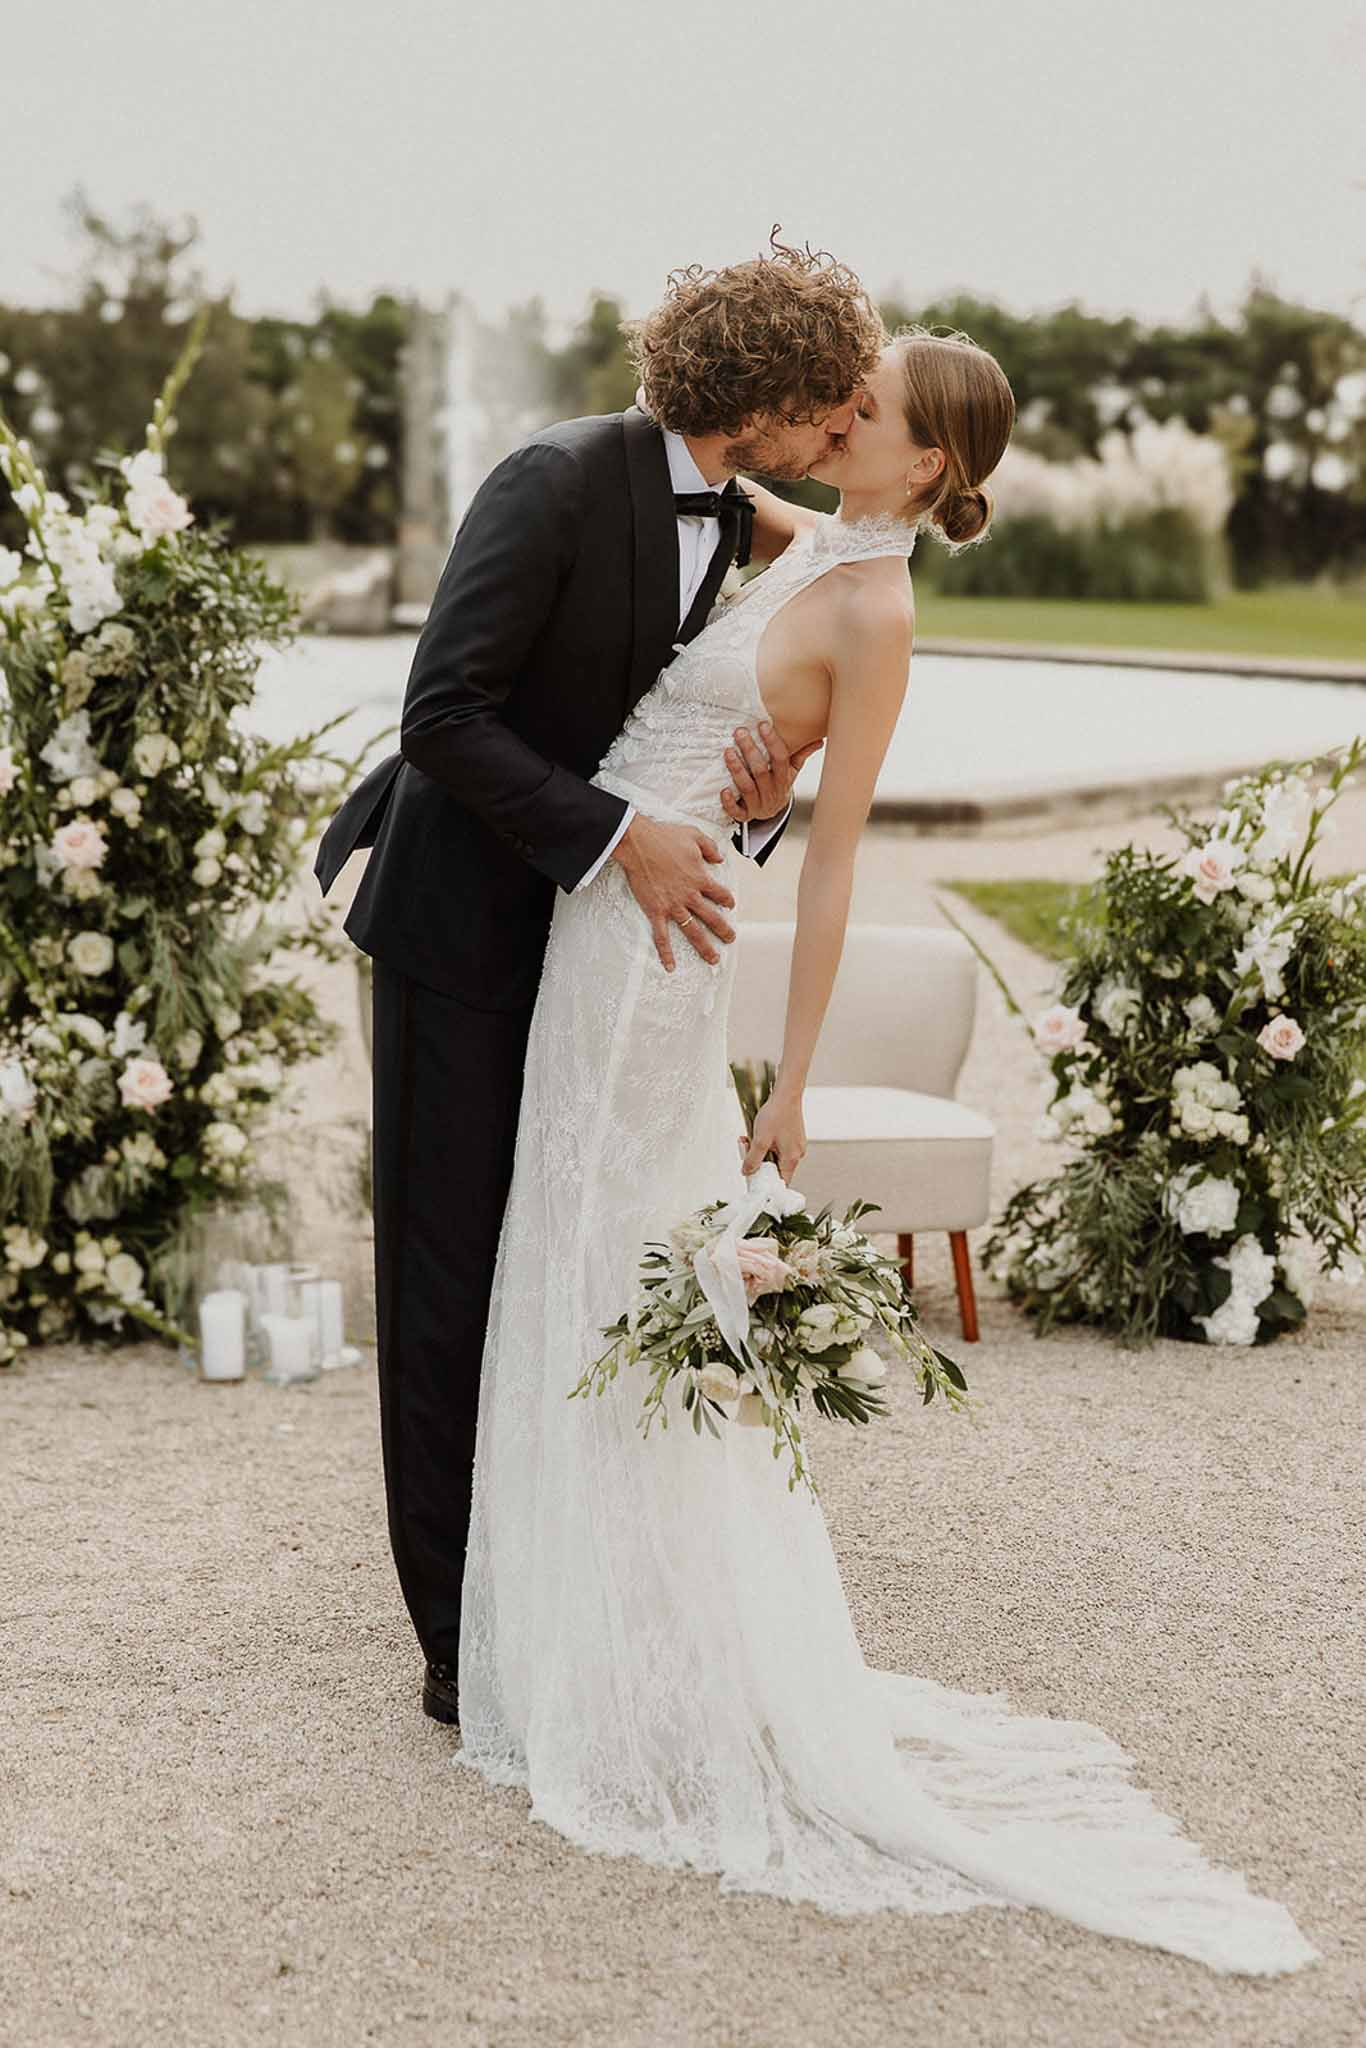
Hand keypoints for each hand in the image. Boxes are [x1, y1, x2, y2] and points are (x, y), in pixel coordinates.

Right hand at [611, 815, 735, 971]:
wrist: (639, 844)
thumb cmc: (664, 837)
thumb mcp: (694, 835)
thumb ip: (710, 847)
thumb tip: (720, 857)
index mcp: (700, 878)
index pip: (720, 893)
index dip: (727, 899)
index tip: (731, 904)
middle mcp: (690, 896)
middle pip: (712, 917)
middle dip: (723, 930)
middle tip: (730, 939)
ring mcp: (673, 906)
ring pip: (692, 931)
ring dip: (704, 947)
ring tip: (713, 958)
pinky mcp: (656, 911)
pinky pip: (662, 936)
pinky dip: (666, 953)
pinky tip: (670, 966)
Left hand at [720, 721, 823, 830]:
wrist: (772, 812)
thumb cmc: (779, 785)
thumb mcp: (792, 771)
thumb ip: (802, 754)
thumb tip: (819, 739)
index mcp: (784, 780)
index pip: (780, 760)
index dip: (772, 742)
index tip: (763, 725)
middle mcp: (771, 793)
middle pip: (761, 771)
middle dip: (750, 751)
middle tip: (740, 733)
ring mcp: (758, 805)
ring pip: (747, 788)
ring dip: (737, 770)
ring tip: (728, 752)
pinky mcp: (745, 815)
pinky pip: (737, 812)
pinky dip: (729, 802)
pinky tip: (723, 790)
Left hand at [738, 1090, 805, 1181]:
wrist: (786, 1093)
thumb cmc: (777, 1113)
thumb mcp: (760, 1140)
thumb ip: (752, 1159)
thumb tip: (747, 1172)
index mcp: (792, 1158)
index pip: (780, 1181)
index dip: (766, 1183)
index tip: (753, 1179)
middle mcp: (797, 1153)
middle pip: (775, 1168)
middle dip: (758, 1161)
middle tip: (747, 1150)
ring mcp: (795, 1144)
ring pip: (774, 1155)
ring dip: (759, 1150)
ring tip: (749, 1138)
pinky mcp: (792, 1136)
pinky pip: (777, 1146)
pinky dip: (765, 1142)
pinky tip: (757, 1133)